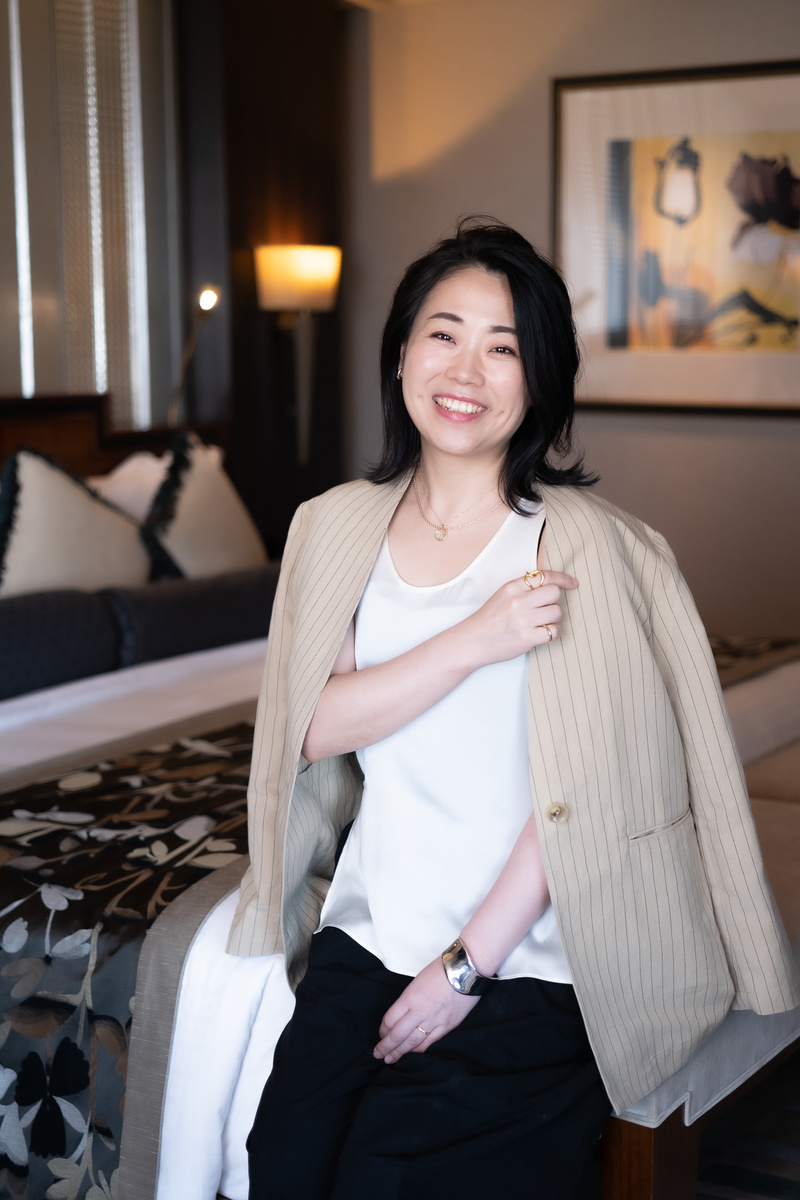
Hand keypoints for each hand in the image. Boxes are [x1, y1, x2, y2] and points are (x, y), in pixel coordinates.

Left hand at [373, 957, 479, 1064]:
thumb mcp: (417, 981)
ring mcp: (434, 1020)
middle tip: (378, 1054)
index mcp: (410, 997)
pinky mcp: (447, 1026)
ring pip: (413, 1042)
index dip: (383, 1030)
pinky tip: (413, 1053)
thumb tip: (402, 1015)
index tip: (381, 1034)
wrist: (466, 969)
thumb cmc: (441, 970)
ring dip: (400, 1052)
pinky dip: (419, 1049)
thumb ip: (409, 999)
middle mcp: (420, 1011)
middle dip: (386, 1046)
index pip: (390, 1020)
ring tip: (391, 1059)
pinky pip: (430, 1042)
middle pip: (398, 1034)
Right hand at [462, 569, 577, 668]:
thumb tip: (551, 584)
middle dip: (554, 602)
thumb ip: (523, 589)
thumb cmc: (488, 620)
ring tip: (539, 623)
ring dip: (553, 619)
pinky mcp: (526, 638)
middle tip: (544, 610)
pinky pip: (554, 631)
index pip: (545, 576)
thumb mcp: (502, 595)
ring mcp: (522, 620)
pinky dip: (552, 633)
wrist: (471, 642)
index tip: (572, 583)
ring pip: (557, 612)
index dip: (563, 579)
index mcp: (512, 587)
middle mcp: (518, 601)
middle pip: (554, 593)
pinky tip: (541, 633)